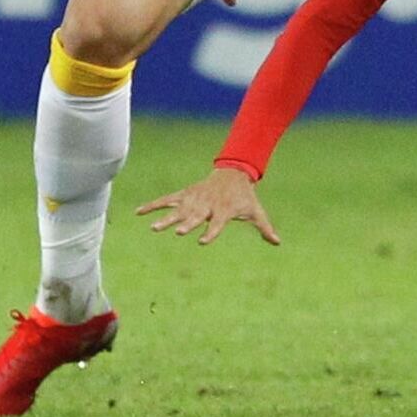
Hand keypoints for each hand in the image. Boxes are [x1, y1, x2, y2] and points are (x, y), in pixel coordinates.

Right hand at [136, 167, 280, 244]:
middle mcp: (207, 205)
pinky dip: (152, 205)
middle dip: (187, 224)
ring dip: (165, 218)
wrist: (233, 173)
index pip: (217, 223)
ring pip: (178, 210)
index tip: (202, 242)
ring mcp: (194, 199)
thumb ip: (264, 227)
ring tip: (153, 228)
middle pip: (196, 216)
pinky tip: (138, 212)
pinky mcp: (185, 194)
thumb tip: (278, 242)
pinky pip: (166, 200)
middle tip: (176, 232)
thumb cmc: (244, 197)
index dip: (211, 232)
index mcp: (224, 210)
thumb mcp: (255, 211)